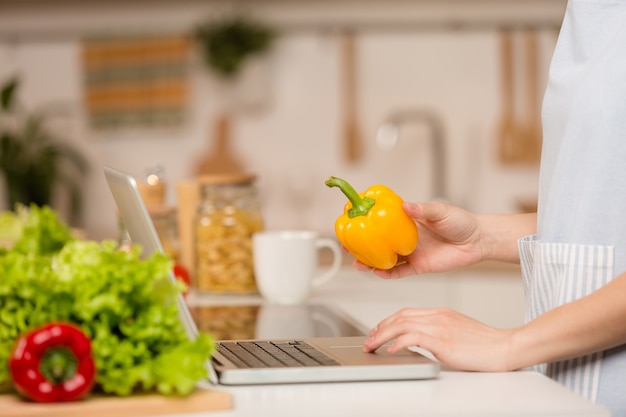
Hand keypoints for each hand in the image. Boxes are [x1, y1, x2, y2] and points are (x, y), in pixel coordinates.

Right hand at [354, 201, 483, 277]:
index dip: (365, 222)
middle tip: (346, 246)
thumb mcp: (440, 211)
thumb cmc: (461, 222)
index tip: (350, 221)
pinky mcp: (418, 267)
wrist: (477, 241)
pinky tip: (377, 272)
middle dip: (360, 246)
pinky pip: (399, 272)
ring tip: (357, 263)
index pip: (381, 221)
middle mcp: (405, 238)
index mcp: (407, 222)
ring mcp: (410, 253)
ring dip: (370, 262)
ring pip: (384, 260)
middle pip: (377, 243)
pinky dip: (387, 274)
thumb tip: (406, 206)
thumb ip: (423, 209)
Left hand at [363, 307, 514, 371]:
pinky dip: (398, 342)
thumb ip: (439, 331)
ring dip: (382, 336)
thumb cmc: (485, 344)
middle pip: (400, 317)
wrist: (505, 347)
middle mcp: (437, 316)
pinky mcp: (442, 340)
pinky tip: (391, 350)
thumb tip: (422, 341)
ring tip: (372, 345)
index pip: (407, 312)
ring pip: (401, 325)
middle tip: (369, 340)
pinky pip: (412, 337)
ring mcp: (439, 326)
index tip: (379, 330)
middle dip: (380, 328)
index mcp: (441, 313)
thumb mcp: (457, 331)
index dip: (389, 321)